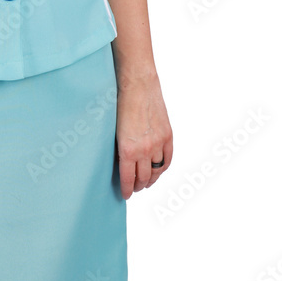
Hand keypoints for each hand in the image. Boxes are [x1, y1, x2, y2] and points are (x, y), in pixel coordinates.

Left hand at [115, 74, 172, 199]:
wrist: (138, 85)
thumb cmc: (120, 103)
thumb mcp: (114, 130)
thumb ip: (120, 148)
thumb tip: (121, 163)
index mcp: (127, 149)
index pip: (127, 178)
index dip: (126, 189)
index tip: (125, 195)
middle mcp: (144, 150)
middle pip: (143, 177)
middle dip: (137, 186)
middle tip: (133, 188)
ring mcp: (158, 143)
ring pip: (156, 171)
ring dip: (151, 179)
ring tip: (145, 183)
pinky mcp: (167, 136)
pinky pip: (167, 159)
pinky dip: (163, 168)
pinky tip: (158, 171)